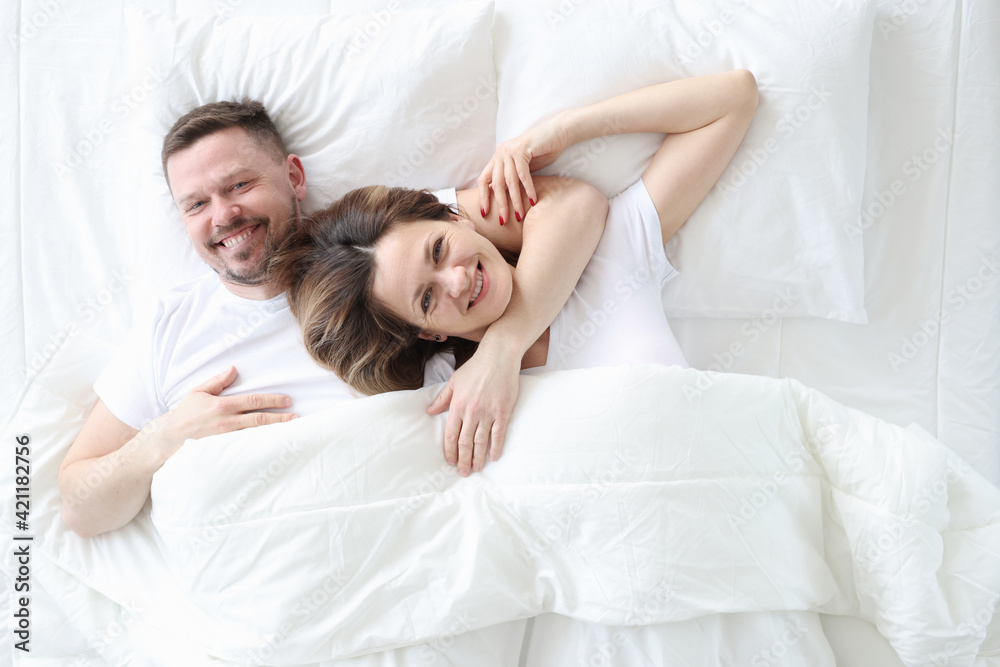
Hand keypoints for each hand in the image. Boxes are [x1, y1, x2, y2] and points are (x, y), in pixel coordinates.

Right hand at [148, 366, 296, 461]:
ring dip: (274, 433)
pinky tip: (273, 446)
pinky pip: (245, 448)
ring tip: (291, 432)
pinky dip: (260, 447)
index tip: (287, 401)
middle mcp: (226, 423)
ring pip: (255, 435)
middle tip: (297, 418)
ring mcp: (225, 439)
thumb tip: (234, 369)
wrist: (166, 440)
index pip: (253, 401)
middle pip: (259, 419)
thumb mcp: (198, 393)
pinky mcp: (223, 452)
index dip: (272, 400)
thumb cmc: (183, 415)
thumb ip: (218, 382)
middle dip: (280, 418)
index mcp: (222, 405)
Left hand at [426, 346, 519, 475]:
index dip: (450, 451)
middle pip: (465, 443)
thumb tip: (429, 411)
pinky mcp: (503, 412)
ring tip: (476, 469)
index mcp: (457, 406)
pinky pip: (498, 434)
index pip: (451, 435)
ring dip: (478, 458)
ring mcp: (488, 413)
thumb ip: (442, 399)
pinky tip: (494, 457)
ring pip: (481, 442)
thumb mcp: (453, 382)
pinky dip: (496, 447)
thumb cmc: (475, 368)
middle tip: (463, 473)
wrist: (498, 357)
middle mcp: (471, 412)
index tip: (450, 462)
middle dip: (463, 460)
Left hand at [478, 115, 570, 224]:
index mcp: (498, 157)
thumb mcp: (523, 167)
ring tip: (519, 215)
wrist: (559, 133)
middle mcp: (501, 152)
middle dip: (500, 204)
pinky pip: (523, 174)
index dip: (483, 197)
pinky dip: (528, 188)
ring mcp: (510, 150)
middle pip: (495, 183)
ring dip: (515, 200)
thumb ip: (513, 178)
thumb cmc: (543, 152)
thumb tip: (504, 199)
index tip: (484, 213)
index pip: (484, 179)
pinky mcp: (522, 148)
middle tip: (503, 221)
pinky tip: (533, 200)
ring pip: (509, 181)